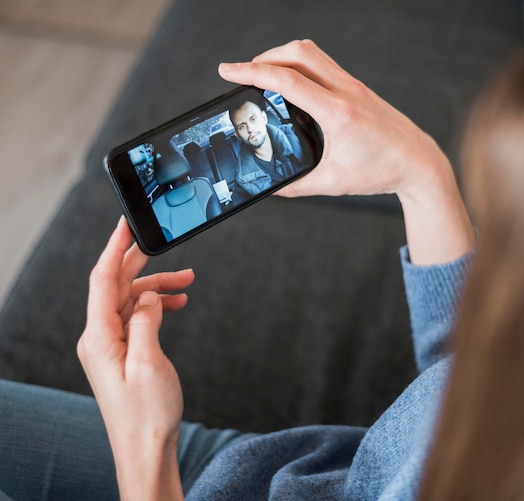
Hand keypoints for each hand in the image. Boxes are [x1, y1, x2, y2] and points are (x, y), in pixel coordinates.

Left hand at [77, 217, 192, 500]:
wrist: (146, 446)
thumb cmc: (147, 413)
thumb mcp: (150, 363)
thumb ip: (146, 321)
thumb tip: (149, 296)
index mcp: (100, 337)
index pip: (102, 280)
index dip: (114, 248)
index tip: (125, 224)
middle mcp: (101, 337)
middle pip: (117, 285)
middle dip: (141, 262)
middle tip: (161, 240)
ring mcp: (111, 344)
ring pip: (132, 300)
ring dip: (158, 287)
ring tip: (188, 280)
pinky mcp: (124, 351)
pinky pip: (138, 317)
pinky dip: (157, 306)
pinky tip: (177, 304)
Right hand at [219, 40, 474, 263]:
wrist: (419, 162)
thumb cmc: (382, 171)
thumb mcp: (333, 183)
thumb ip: (298, 186)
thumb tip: (273, 188)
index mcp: (337, 112)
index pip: (286, 79)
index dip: (251, 71)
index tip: (227, 71)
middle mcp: (346, 90)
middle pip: (297, 52)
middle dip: (264, 57)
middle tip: (245, 73)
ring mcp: (353, 86)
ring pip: (311, 52)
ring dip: (283, 56)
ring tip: (265, 75)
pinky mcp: (358, 88)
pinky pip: (324, 64)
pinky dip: (301, 65)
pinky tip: (294, 85)